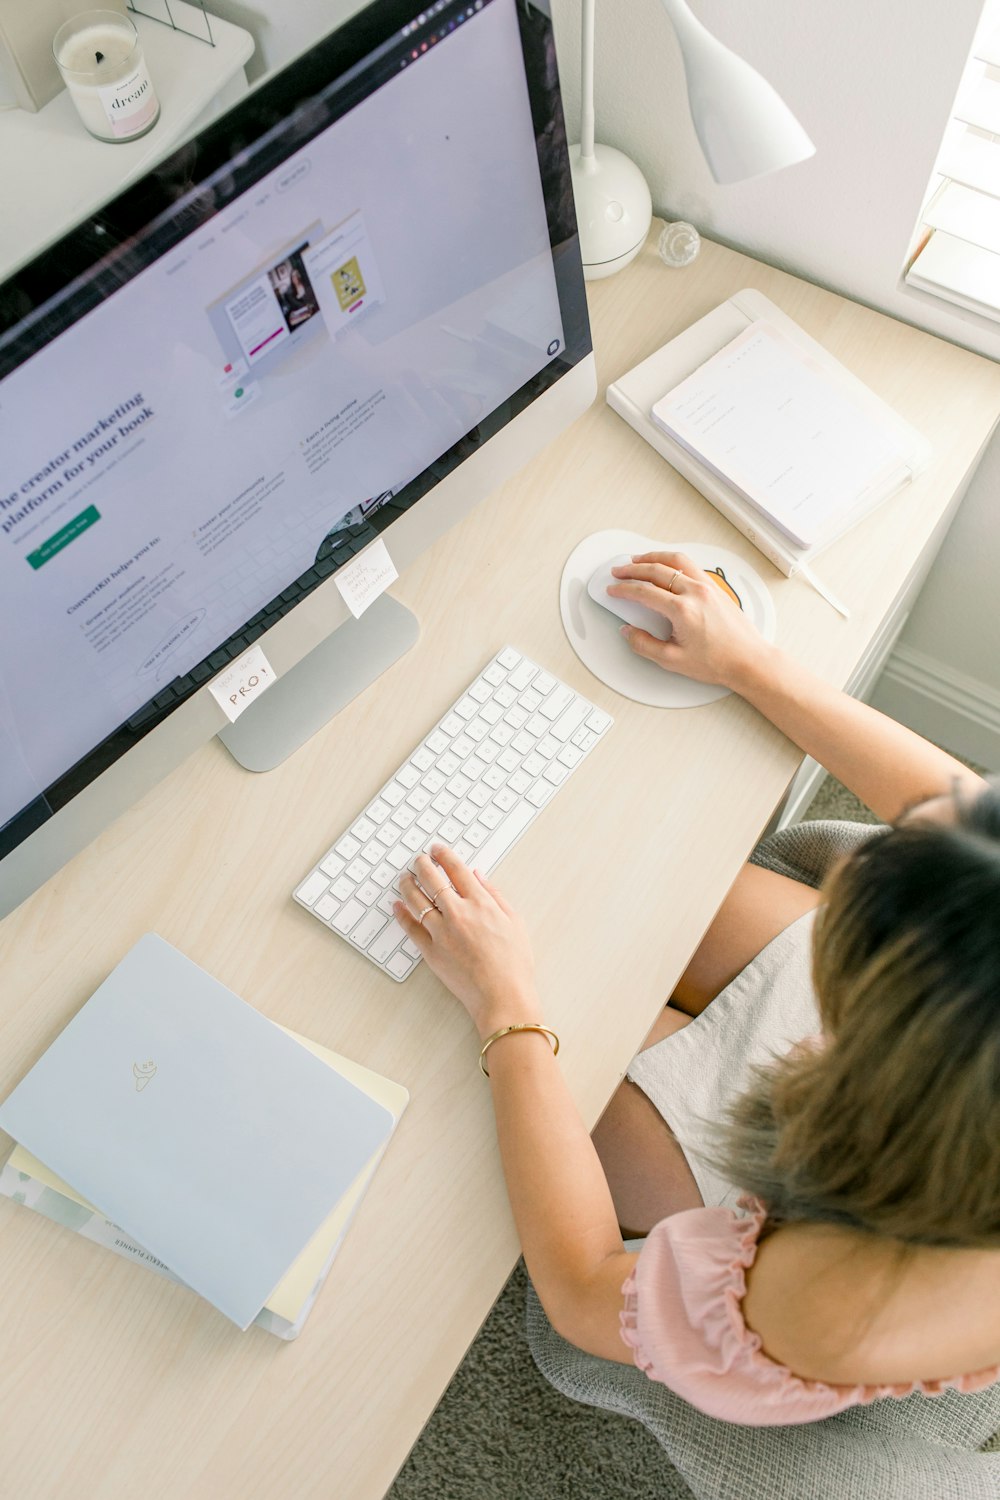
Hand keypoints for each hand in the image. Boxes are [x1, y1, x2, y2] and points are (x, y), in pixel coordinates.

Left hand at [394, 845, 538, 1038]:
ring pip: (417, 900)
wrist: (502, 996)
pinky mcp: (431, 951)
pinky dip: (402, 913)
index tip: (437, 850)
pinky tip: (398, 905)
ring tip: (404, 878)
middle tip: (418, 859)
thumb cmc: (513, 964)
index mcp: (481, 903)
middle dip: (422, 864)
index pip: (457, 870)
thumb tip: (479, 877)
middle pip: (433, 880)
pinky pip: (410, 928)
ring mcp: (442, 932)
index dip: (444, 855)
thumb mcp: (515, 922)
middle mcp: (458, 913)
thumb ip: (495, 895)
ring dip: (408, 884)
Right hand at [607, 550, 771, 688]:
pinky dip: (673, 561)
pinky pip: (690, 566)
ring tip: (638, 559)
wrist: (749, 660)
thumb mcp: (673, 660)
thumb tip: (629, 632)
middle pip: (656, 570)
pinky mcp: (716, 588)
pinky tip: (667, 566)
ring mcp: (707, 587)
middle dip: (632, 569)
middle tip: (619, 571)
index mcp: (683, 609)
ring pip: (676, 560)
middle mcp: (695, 592)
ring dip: (653, 557)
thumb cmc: (719, 661)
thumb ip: (644, 645)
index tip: (613, 590)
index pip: (644, 591)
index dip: (624, 589)